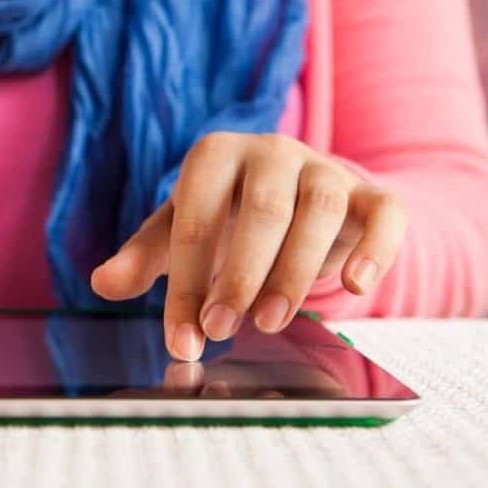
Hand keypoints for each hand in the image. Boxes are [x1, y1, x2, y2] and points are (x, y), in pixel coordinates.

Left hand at [91, 132, 406, 360]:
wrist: (295, 197)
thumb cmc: (225, 217)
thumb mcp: (181, 230)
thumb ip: (144, 255)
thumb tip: (103, 283)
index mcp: (215, 154)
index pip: (195, 218)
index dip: (187, 282)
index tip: (184, 337)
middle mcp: (271, 151)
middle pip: (263, 209)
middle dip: (240, 275)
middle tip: (222, 329)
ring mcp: (325, 169)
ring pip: (320, 210)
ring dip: (295, 271)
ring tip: (270, 321)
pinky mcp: (371, 194)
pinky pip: (384, 214)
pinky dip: (374, 249)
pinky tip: (355, 286)